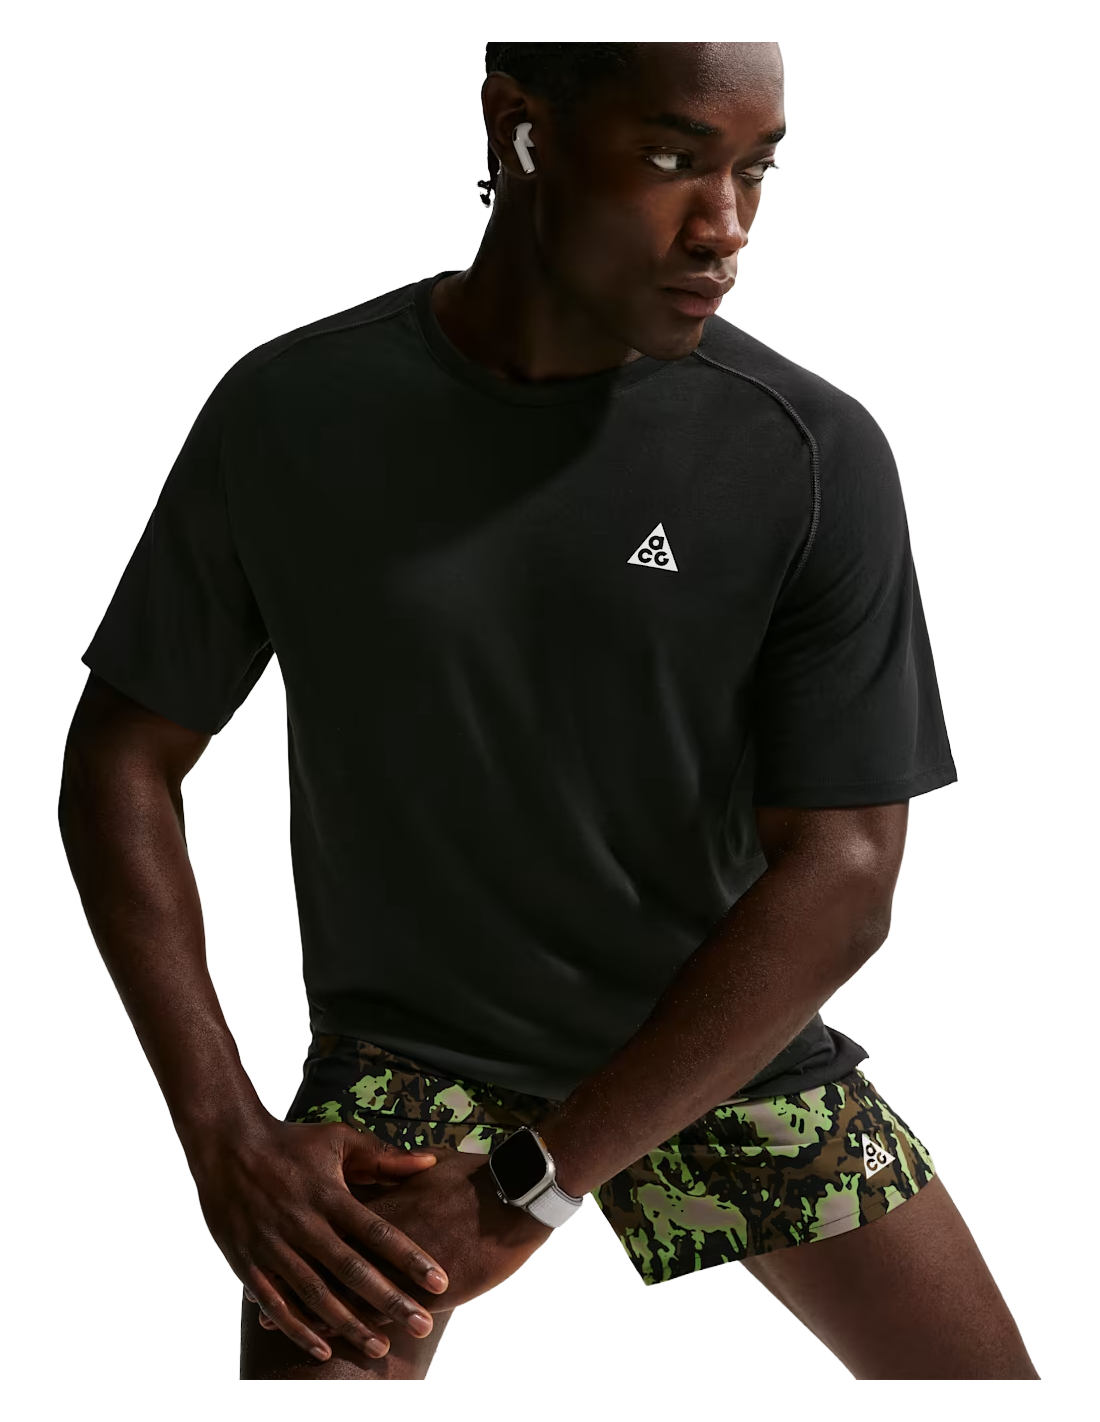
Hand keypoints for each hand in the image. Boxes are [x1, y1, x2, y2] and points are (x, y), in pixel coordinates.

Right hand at [187, 1112, 450, 1362]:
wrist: (226, 1145)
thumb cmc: (291, 1141)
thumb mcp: (339, 1140)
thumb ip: (384, 1157)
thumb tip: (430, 1163)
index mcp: (328, 1195)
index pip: (377, 1231)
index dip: (409, 1258)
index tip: (439, 1282)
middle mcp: (303, 1224)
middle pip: (352, 1270)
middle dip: (389, 1301)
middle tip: (422, 1325)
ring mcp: (273, 1246)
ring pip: (316, 1294)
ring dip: (349, 1324)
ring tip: (381, 1346)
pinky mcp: (246, 1263)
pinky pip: (274, 1304)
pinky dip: (298, 1329)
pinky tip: (323, 1348)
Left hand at [248, 1147, 554, 1337]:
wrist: (509, 1200)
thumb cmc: (474, 1179)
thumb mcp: (430, 1166)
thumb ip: (402, 1168)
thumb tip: (390, 1163)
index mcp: (379, 1199)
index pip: (329, 1216)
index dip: (298, 1228)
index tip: (269, 1232)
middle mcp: (374, 1233)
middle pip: (320, 1256)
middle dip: (287, 1272)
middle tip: (256, 1284)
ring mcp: (392, 1264)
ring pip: (335, 1291)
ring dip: (301, 1307)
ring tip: (268, 1320)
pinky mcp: (411, 1289)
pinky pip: (366, 1311)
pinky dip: (339, 1326)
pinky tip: (319, 1340)